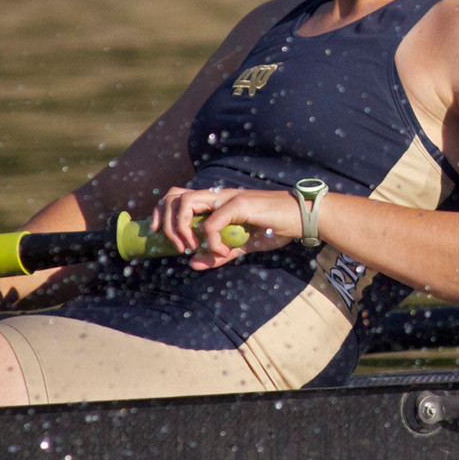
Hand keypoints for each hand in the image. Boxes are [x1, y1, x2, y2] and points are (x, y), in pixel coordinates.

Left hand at [151, 187, 302, 269]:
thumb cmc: (274, 228)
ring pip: (186, 203)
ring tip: (192, 248)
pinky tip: (224, 251)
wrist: (302, 218)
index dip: (160, 212)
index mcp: (214, 201)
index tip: (155, 233)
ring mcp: (226, 197)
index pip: (176, 196)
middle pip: (173, 196)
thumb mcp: (241, 246)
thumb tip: (192, 264)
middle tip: (179, 247)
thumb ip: (218, 254)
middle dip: (165, 223)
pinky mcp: (239, 204)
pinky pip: (212, 223)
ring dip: (181, 228)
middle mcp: (216, 195)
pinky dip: (212, 241)